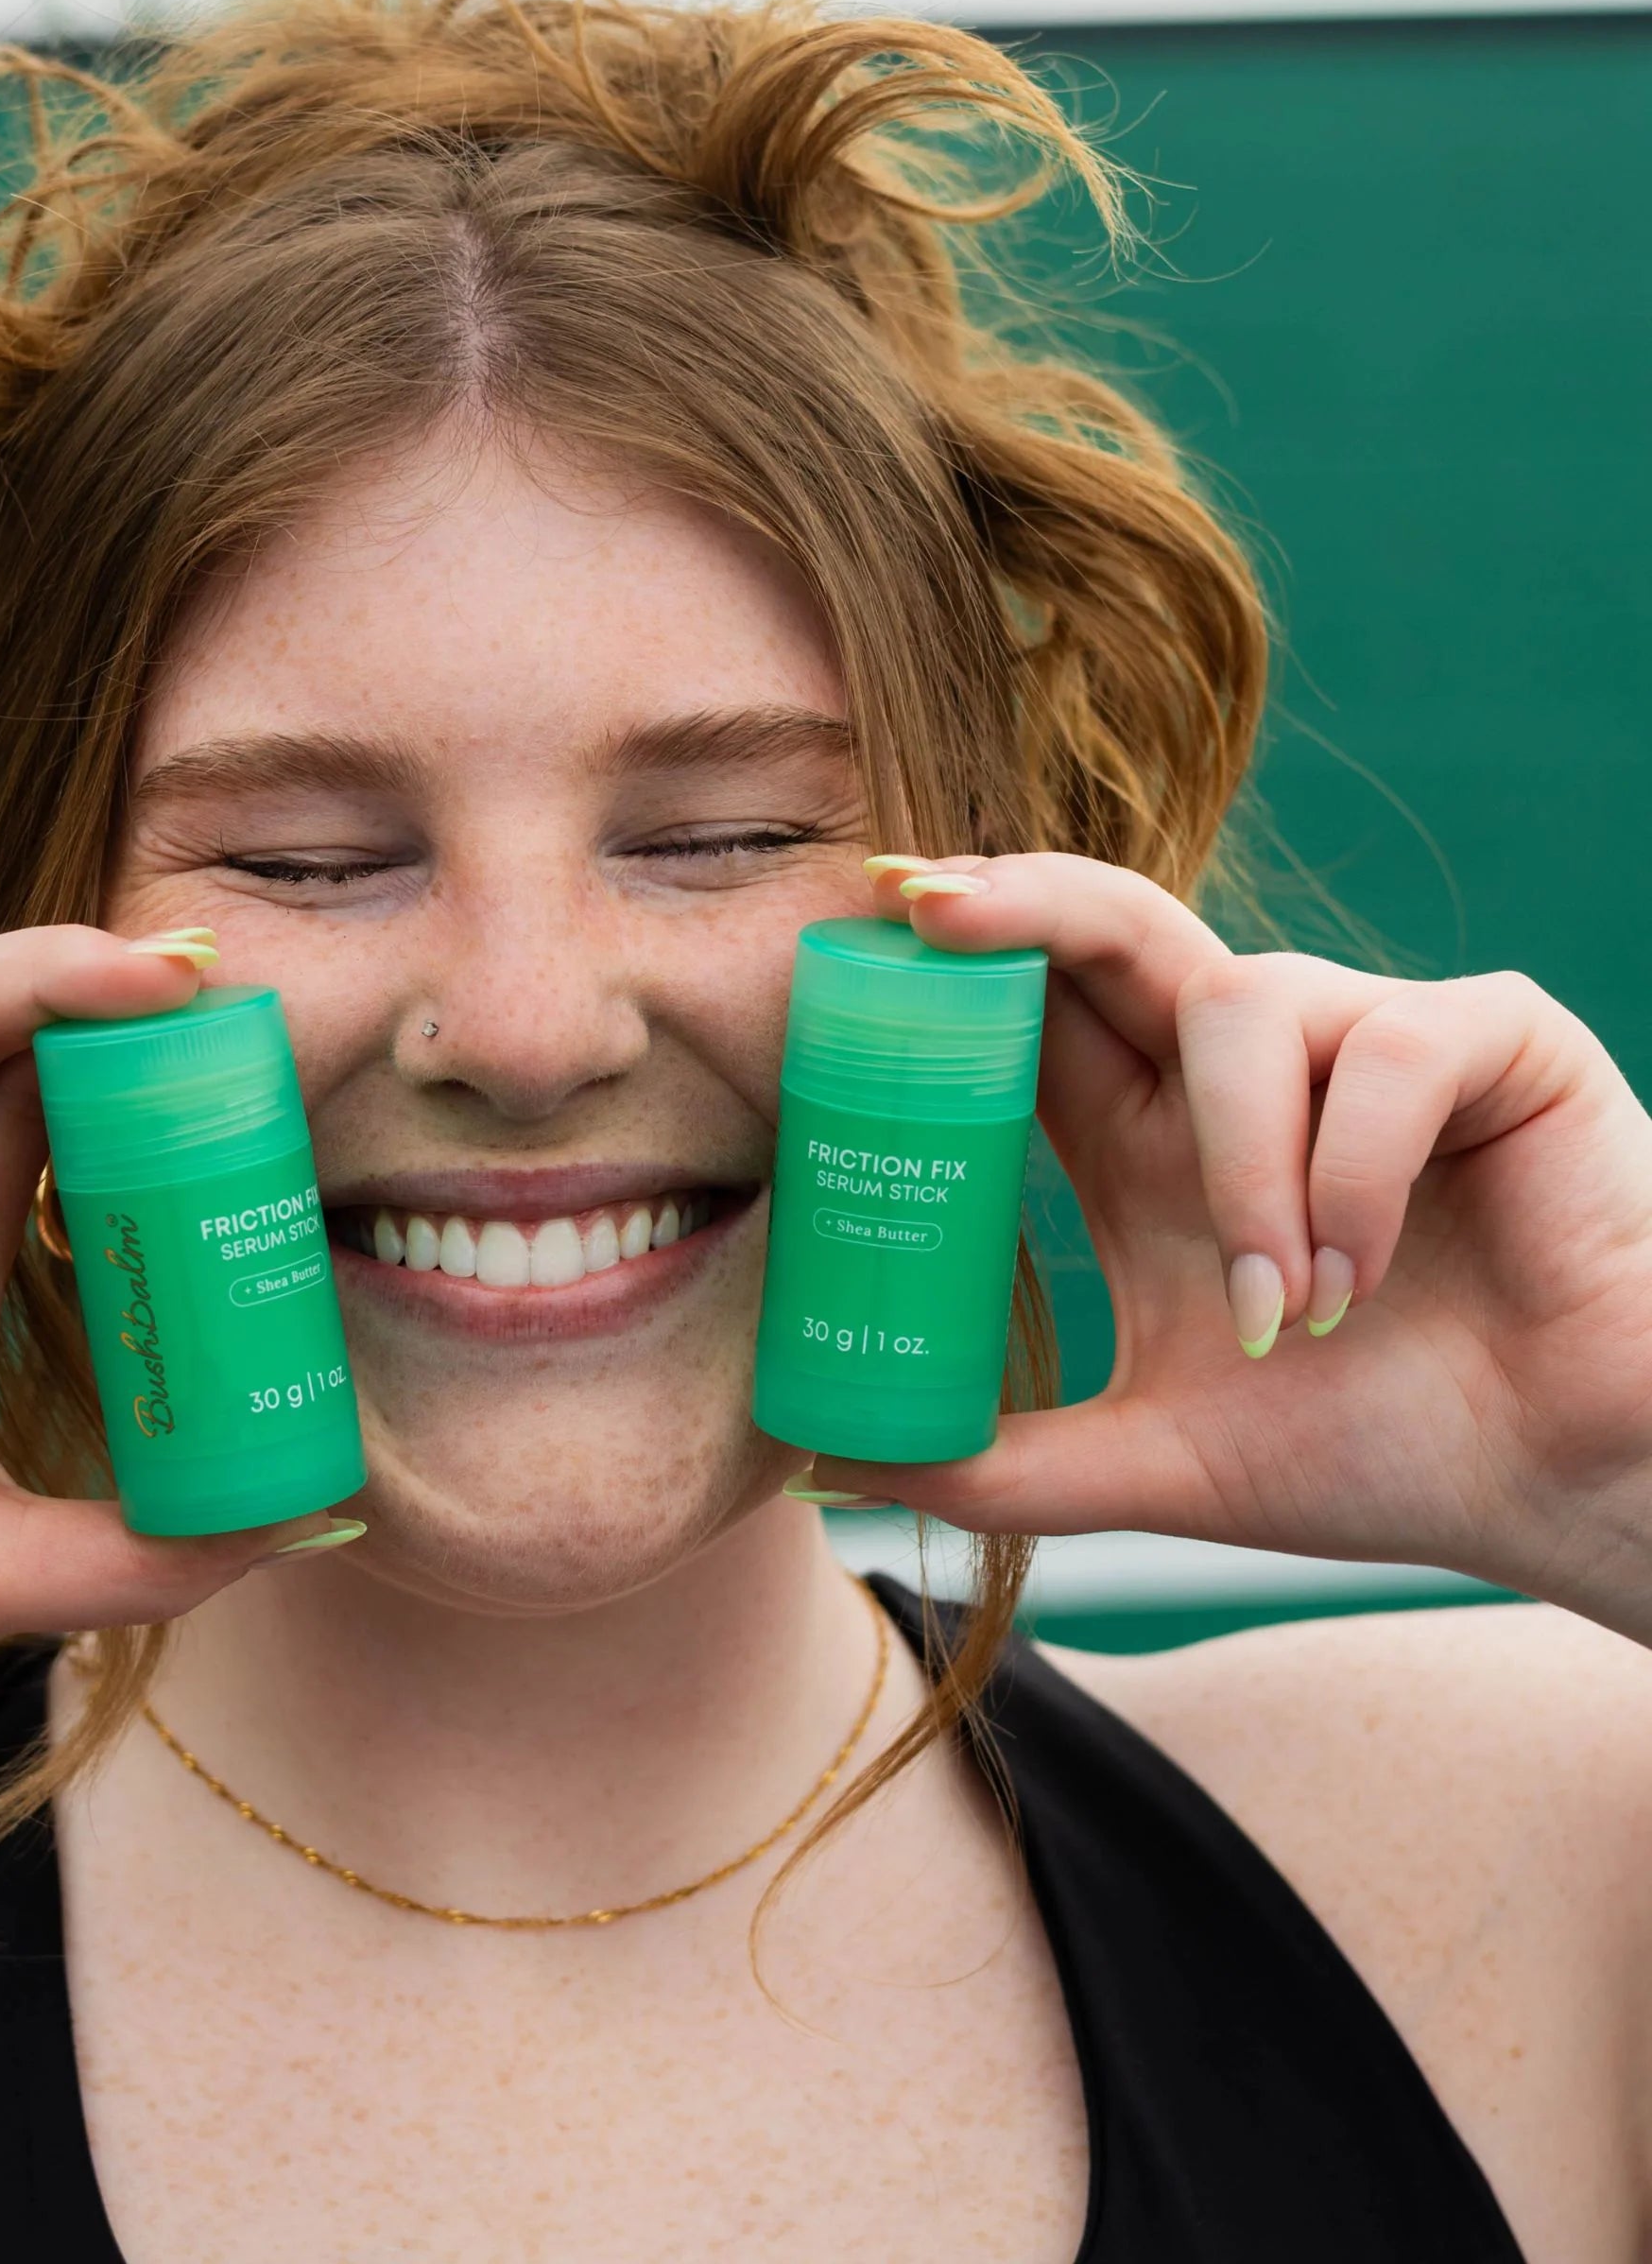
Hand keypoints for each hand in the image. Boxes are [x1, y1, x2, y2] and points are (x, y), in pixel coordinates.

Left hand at [811, 855, 1651, 1641]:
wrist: (1557, 1489)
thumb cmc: (1374, 1448)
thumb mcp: (1154, 1464)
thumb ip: (1000, 1463)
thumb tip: (829, 1467)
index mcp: (1157, 1138)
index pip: (1041, 1010)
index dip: (961, 955)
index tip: (869, 918)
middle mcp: (1248, 1073)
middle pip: (1120, 925)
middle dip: (1026, 898)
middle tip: (931, 905)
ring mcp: (1369, 1039)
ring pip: (1244, 1005)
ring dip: (1243, 1172)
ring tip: (1284, 1314)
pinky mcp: (1493, 1041)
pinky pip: (1387, 1051)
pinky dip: (1356, 1177)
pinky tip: (1366, 1281)